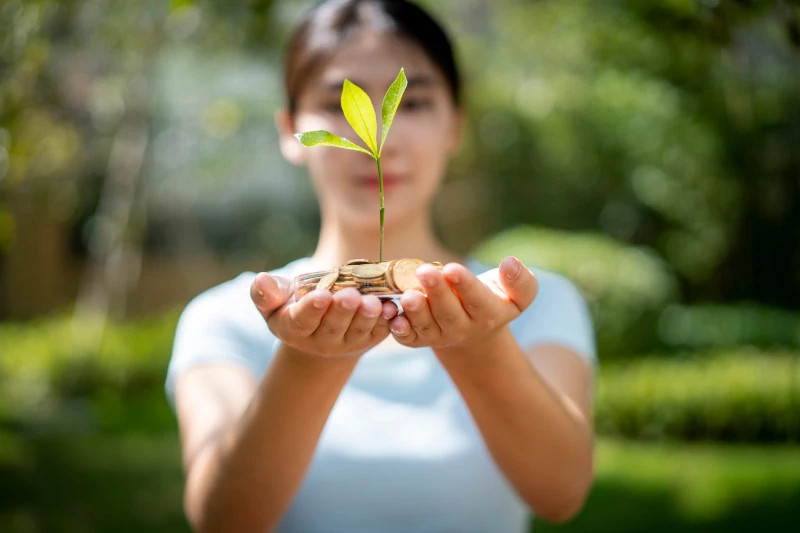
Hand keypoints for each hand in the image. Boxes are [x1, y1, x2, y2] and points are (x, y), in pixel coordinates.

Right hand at [250, 273, 398, 357]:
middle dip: (343, 311)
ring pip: (359, 330)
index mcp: (294, 329)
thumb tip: (260, 279)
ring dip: (367, 316)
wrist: (320, 328)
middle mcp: (321, 341)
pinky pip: (380, 331)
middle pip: (333, 326)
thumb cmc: (293, 305)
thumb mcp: (274, 300)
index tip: (320, 295)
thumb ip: (266, 293)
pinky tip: (391, 307)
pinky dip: (387, 320)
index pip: (302, 321)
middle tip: (351, 295)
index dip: (311, 308)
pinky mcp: (369, 339)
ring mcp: (348, 342)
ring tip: (373, 302)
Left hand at [388, 256, 537, 348]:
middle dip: (437, 292)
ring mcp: (439, 335)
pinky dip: (399, 329)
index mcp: (488, 314)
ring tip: (408, 295)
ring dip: (415, 311)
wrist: (474, 329)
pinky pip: (408, 338)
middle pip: (448, 312)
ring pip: (426, 325)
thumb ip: (519, 281)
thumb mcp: (517, 293)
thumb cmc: (494, 299)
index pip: (477, 299)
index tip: (453, 269)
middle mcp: (463, 328)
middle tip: (425, 271)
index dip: (465, 285)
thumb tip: (511, 262)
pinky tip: (392, 316)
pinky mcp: (418, 339)